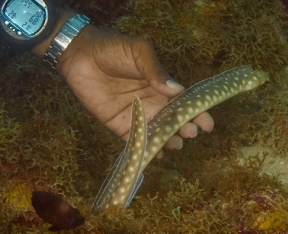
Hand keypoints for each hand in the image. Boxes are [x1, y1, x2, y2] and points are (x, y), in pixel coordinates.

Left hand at [56, 25, 213, 156]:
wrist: (80, 56)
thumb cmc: (113, 49)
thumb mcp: (139, 53)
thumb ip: (156, 71)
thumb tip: (178, 90)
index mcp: (159, 85)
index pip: (182, 102)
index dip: (196, 113)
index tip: (207, 124)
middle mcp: (150, 102)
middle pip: (172, 120)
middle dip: (184, 128)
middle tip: (190, 134)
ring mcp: (135, 115)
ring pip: (156, 132)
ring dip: (167, 140)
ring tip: (175, 145)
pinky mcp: (118, 124)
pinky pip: (135, 140)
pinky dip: (146, 148)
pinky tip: (155, 154)